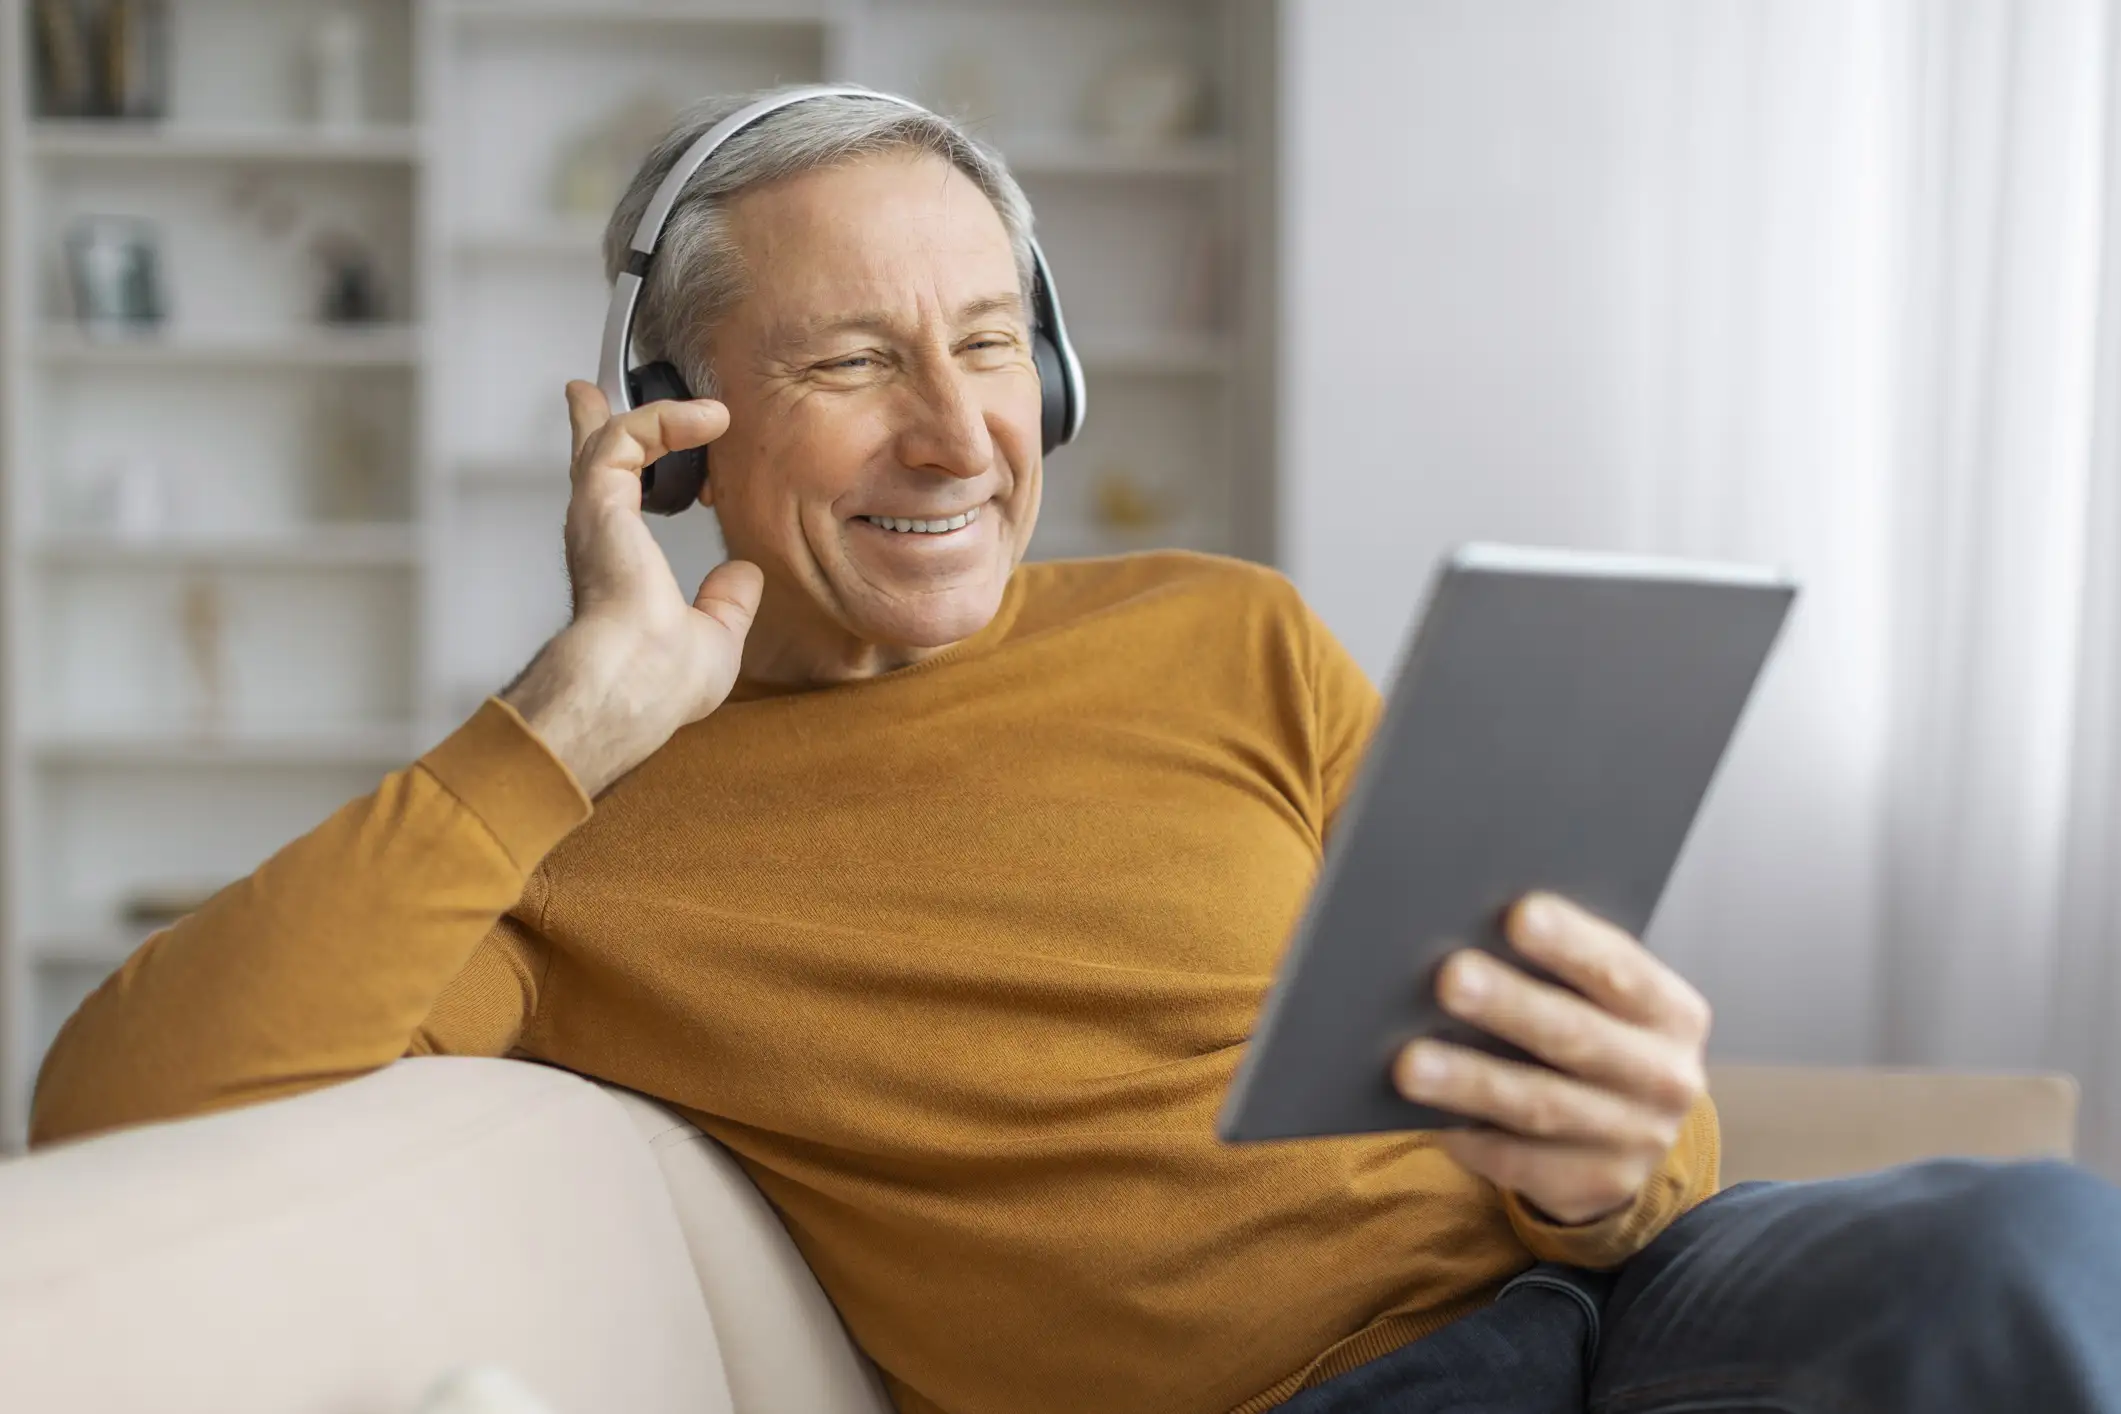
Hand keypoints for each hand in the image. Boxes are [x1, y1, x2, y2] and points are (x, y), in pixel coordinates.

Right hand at [501, 381, 763, 796]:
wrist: (635, 683)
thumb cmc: (661, 681)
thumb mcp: (713, 636)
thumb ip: (726, 602)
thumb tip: (743, 576)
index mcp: (618, 568)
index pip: (615, 507)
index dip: (627, 471)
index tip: (649, 452)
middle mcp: (598, 536)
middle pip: (590, 462)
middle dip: (593, 423)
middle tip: (586, 395)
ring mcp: (595, 515)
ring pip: (610, 440)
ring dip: (658, 415)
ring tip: (709, 411)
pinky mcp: (601, 498)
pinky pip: (627, 434)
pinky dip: (667, 419)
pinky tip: (707, 419)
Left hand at [1392, 894, 1711, 1224]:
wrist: (1630, 1133)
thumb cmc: (1594, 1033)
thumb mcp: (1602, 1001)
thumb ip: (1561, 971)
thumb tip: (1466, 932)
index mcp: (1671, 1013)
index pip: (1621, 971)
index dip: (1570, 944)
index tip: (1517, 915)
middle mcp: (1664, 1077)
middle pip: (1577, 1038)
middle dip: (1510, 1006)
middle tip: (1449, 978)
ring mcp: (1634, 1140)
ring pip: (1540, 1105)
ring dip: (1471, 1081)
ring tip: (1409, 1061)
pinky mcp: (1594, 1186)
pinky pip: (1518, 1160)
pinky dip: (1469, 1135)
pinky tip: (1425, 1114)